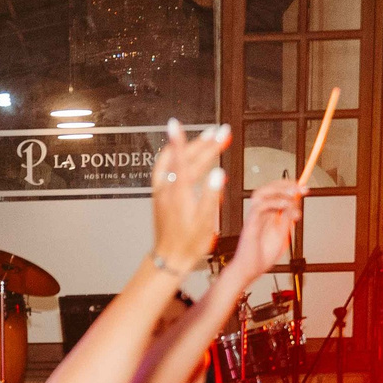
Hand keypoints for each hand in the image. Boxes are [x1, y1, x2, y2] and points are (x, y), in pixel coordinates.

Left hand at [148, 119, 229, 276]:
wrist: (169, 259)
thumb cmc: (187, 245)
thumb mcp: (204, 223)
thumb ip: (211, 197)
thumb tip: (218, 174)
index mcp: (178, 194)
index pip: (181, 161)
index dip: (181, 141)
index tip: (177, 123)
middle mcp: (167, 189)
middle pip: (184, 158)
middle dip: (204, 143)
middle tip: (221, 133)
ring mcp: (162, 191)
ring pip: (173, 161)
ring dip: (190, 148)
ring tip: (207, 138)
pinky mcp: (161, 195)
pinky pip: (166, 168)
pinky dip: (177, 157)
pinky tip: (184, 155)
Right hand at [230, 178, 306, 279]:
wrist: (249, 271)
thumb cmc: (261, 257)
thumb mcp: (282, 237)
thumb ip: (286, 222)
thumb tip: (294, 208)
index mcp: (267, 216)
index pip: (276, 194)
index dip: (290, 188)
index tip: (304, 188)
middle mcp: (260, 214)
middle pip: (268, 189)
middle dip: (286, 185)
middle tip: (301, 188)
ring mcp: (254, 218)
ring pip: (260, 193)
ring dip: (278, 190)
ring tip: (293, 193)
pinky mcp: (250, 225)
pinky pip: (258, 207)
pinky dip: (272, 203)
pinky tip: (284, 205)